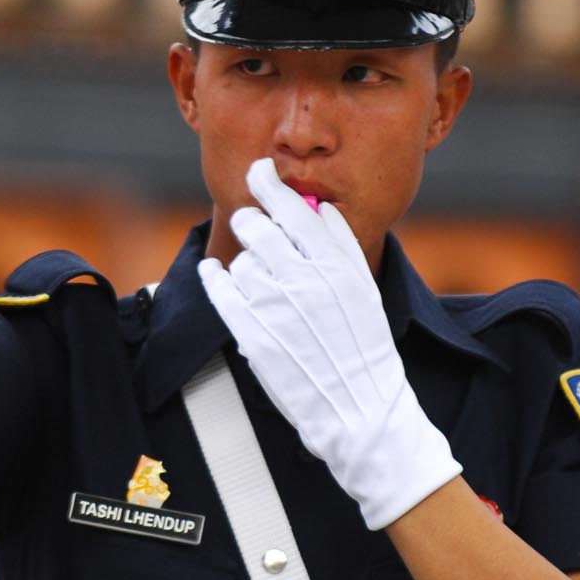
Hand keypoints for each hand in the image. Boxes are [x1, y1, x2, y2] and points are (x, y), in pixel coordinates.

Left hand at [197, 158, 460, 529]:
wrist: (359, 409)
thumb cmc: (364, 348)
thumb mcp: (364, 288)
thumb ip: (340, 245)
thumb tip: (317, 207)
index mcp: (336, 265)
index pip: (293, 207)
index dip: (269, 183)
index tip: (259, 170)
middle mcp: (304, 280)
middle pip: (256, 227)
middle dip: (252, 223)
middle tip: (254, 228)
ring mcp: (274, 307)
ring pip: (241, 260)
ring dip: (246, 263)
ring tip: (263, 283)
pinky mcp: (251, 334)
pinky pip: (220, 289)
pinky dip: (215, 277)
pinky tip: (216, 274)